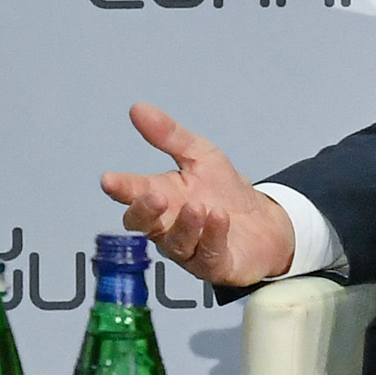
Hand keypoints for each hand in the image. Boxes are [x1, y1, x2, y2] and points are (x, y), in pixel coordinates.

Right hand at [97, 103, 297, 286]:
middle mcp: (168, 226)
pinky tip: (219, 219)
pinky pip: (208, 255)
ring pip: (176, 243)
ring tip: (198, 207)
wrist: (265, 221)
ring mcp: (190, 249)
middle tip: (156, 195)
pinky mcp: (215, 265)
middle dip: (146, 211)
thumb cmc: (225, 192)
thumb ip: (168, 135)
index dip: (120, 188)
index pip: (133, 194)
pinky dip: (213, 236)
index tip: (109, 180)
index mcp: (160, 198)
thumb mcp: (200, 155)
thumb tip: (138, 109)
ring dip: (185, 225)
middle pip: (145, 225)